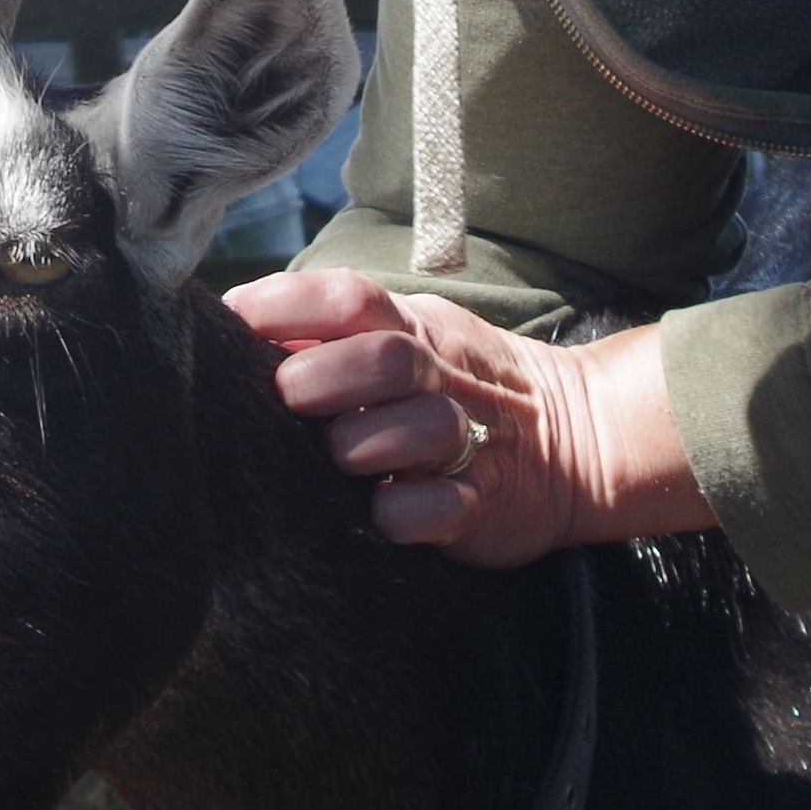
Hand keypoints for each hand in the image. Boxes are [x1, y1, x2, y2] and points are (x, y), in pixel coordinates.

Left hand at [221, 272, 715, 565]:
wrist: (577, 439)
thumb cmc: (458, 388)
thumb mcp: (413, 339)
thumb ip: (338, 335)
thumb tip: (236, 330)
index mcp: (415, 330)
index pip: (349, 297)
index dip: (285, 305)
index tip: (232, 321)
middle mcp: (441, 377)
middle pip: (385, 357)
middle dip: (324, 376)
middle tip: (287, 397)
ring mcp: (468, 441)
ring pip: (420, 429)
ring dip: (363, 445)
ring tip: (338, 459)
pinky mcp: (482, 505)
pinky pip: (440, 508)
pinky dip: (402, 512)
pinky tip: (380, 512)